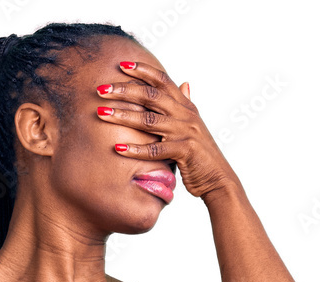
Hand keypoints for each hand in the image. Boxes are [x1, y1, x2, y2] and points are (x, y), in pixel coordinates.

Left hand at [95, 59, 240, 201]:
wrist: (218, 179)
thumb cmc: (200, 155)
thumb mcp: (193, 126)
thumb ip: (185, 104)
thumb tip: (185, 82)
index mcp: (186, 106)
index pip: (162, 80)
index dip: (142, 70)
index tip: (121, 64)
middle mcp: (185, 115)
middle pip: (151, 95)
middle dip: (124, 90)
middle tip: (101, 89)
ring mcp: (185, 131)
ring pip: (149, 119)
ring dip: (123, 115)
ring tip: (100, 113)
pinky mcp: (184, 151)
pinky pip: (155, 149)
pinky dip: (136, 149)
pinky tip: (118, 148)